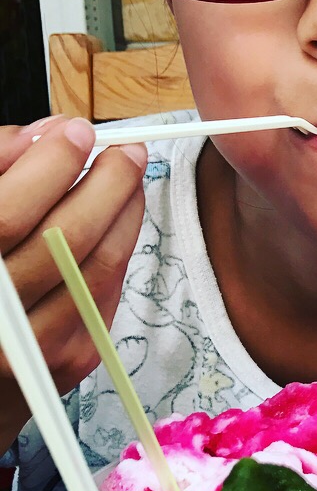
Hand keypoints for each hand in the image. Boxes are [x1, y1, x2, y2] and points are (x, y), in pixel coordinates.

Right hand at [0, 116, 146, 443]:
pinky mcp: (69, 360)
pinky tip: (118, 220)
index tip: (76, 131)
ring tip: (129, 178)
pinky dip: (117, 248)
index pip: (9, 213)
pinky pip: (106, 291)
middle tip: (127, 151)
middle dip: (108, 184)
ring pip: (99, 267)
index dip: (50, 165)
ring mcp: (34, 347)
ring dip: (126, 214)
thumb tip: (44, 135)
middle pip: (67, 238)